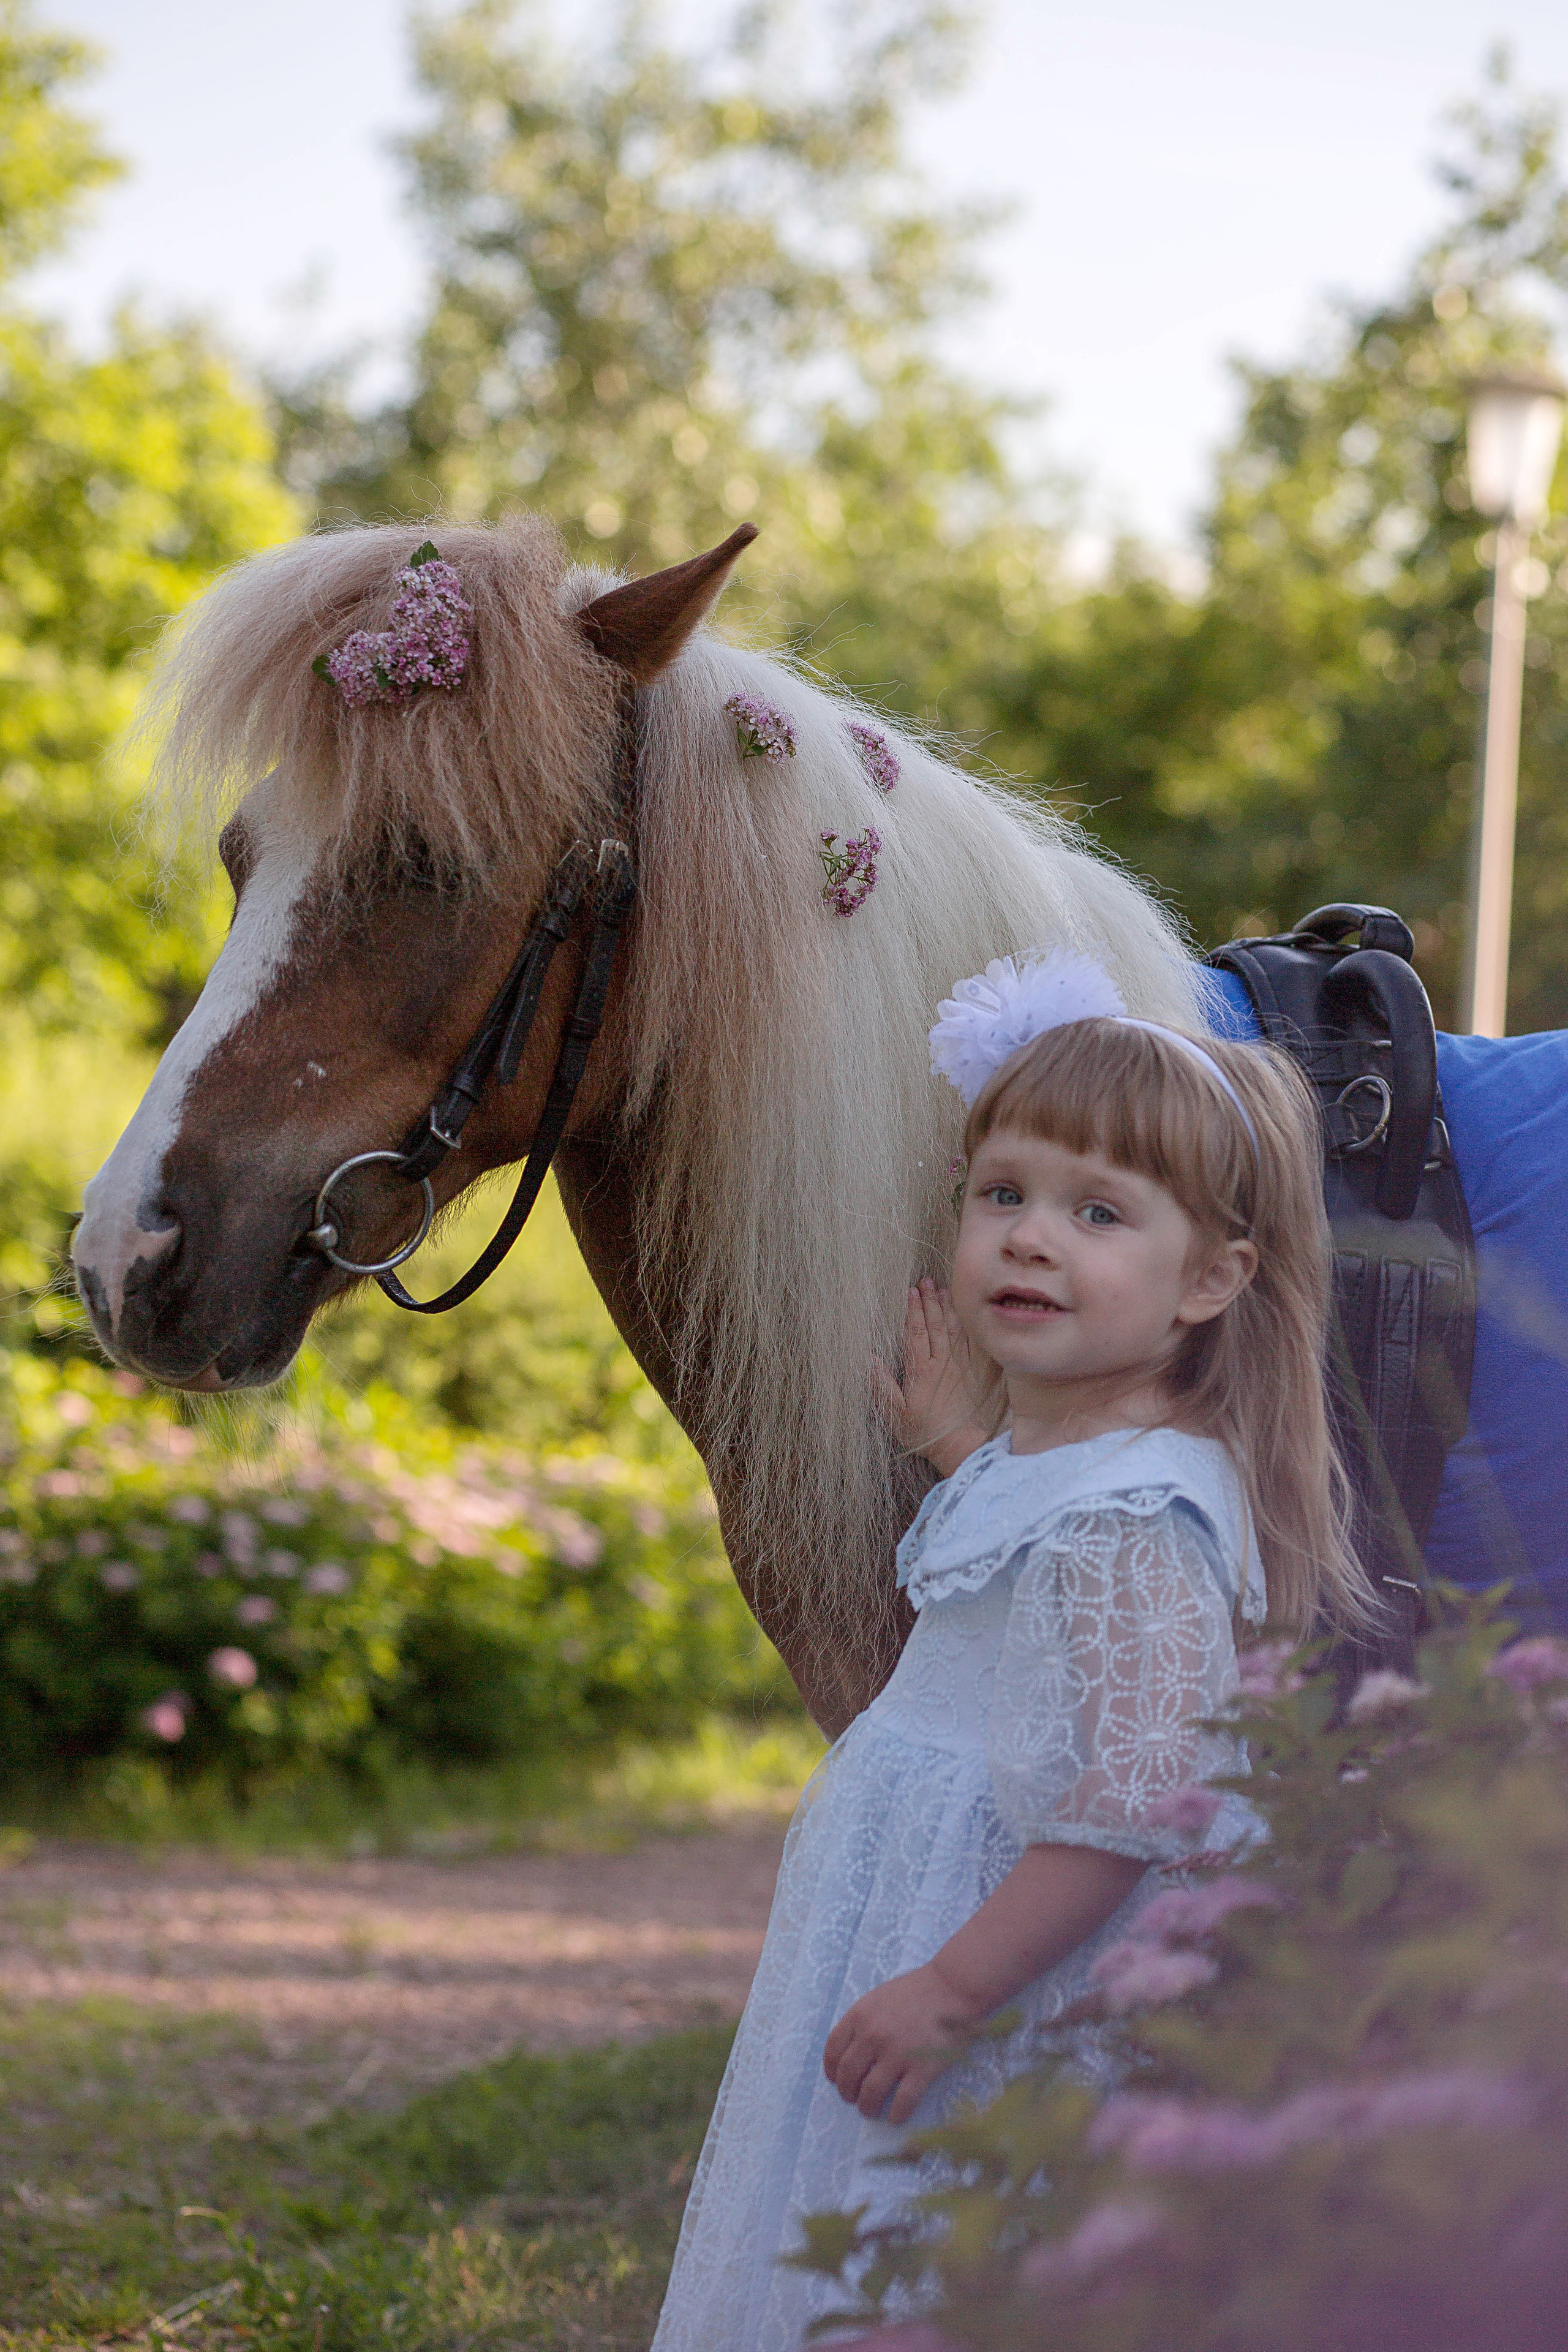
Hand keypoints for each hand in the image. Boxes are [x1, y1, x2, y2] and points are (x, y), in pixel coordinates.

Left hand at [822, 1961, 987, 2124]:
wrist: (951, 1987)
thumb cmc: (915, 1992)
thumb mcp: (877, 1998)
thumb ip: (861, 2022)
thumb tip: (848, 2053)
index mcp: (860, 2015)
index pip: (833, 2050)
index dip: (831, 2071)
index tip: (835, 2080)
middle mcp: (873, 2035)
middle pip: (848, 2075)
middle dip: (847, 2093)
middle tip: (853, 2099)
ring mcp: (897, 2053)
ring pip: (871, 2093)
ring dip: (867, 2107)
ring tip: (870, 2110)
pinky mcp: (922, 2068)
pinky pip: (903, 2101)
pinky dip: (896, 2115)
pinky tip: (895, 2117)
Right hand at [873, 1278, 988, 1478]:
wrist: (962, 1445)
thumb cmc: (926, 1433)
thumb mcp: (895, 1414)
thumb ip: (881, 1386)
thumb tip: (868, 1360)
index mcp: (920, 1370)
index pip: (915, 1332)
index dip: (912, 1311)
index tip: (909, 1291)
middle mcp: (941, 1362)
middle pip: (934, 1324)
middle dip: (929, 1300)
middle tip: (926, 1280)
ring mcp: (961, 1365)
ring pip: (953, 1328)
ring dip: (947, 1307)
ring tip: (942, 1288)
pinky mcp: (977, 1371)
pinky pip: (971, 1341)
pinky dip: (967, 1324)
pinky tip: (964, 1312)